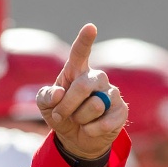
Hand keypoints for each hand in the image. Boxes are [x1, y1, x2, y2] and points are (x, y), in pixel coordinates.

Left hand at [37, 23, 126, 159]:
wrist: (76, 139)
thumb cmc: (61, 114)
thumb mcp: (45, 106)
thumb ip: (46, 96)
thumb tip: (58, 93)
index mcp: (76, 71)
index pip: (80, 53)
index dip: (85, 41)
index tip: (90, 28)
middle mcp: (97, 78)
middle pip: (83, 86)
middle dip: (66, 106)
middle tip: (59, 115)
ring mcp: (111, 93)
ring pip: (95, 106)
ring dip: (79, 119)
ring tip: (80, 119)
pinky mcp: (121, 111)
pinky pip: (105, 123)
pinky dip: (91, 130)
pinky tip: (91, 128)